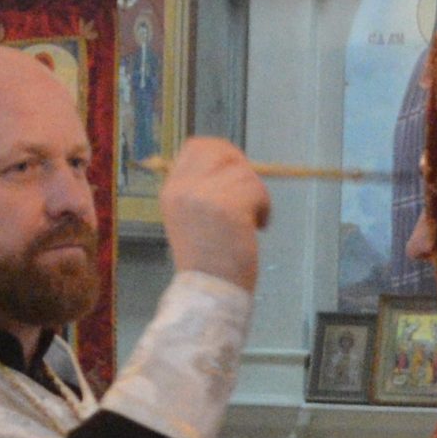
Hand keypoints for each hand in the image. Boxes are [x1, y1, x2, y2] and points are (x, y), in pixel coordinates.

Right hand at [160, 137, 271, 291]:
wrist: (208, 290)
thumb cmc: (204, 260)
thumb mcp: (189, 217)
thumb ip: (200, 190)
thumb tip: (231, 166)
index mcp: (171, 190)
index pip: (195, 146)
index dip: (219, 153)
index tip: (232, 172)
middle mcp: (185, 188)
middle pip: (221, 150)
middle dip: (240, 167)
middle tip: (248, 192)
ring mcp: (206, 196)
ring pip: (244, 172)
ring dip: (256, 194)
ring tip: (250, 221)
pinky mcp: (230, 206)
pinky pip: (258, 191)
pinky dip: (265, 208)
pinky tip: (258, 228)